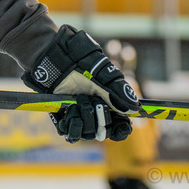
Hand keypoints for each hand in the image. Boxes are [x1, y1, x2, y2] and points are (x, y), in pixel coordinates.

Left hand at [23, 25, 138, 141]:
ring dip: (85, 120)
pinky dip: (71, 125)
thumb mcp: (102, 71)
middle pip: (103, 131)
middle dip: (100, 119)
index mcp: (107, 101)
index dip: (122, 129)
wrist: (54, 54)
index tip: (122, 126)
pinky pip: (68, 133)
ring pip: (87, 133)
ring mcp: (77, 114)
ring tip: (78, 102)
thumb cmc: (79, 58)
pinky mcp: (61, 115)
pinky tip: (69, 110)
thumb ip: (118, 89)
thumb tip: (134, 107)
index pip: (119, 124)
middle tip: (93, 102)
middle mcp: (93, 110)